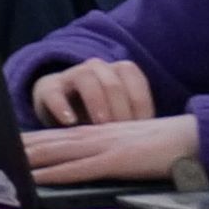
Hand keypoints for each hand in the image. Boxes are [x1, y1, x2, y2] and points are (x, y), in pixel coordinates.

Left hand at [20, 115, 203, 189]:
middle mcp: (95, 136)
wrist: (195, 138)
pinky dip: (56, 174)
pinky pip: (80, 169)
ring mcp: (104, 148)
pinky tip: (38, 179)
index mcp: (99, 133)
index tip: (5, 145)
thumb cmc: (167, 146)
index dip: (29, 141)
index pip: (56, 136)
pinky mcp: (116, 161)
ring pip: (57, 152)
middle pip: (49, 142)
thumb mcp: (131, 145)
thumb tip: (93, 164)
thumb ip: (111, 152)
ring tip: (3, 163)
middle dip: (19, 148)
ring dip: (29, 159)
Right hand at [29, 57, 152, 128]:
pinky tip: (70, 122)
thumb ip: (138, 119)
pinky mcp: (48, 87)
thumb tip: (160, 140)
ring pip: (87, 78)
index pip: (135, 80)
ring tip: (101, 124)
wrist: (62, 108)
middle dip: (120, 108)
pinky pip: (55, 93)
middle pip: (113, 82)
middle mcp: (97, 68)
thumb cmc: (103, 115)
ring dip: (97, 102)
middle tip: (124, 133)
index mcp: (120, 71)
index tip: (144, 130)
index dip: (141, 105)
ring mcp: (71, 74)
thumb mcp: (123, 113)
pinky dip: (62, 107)